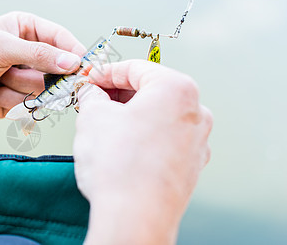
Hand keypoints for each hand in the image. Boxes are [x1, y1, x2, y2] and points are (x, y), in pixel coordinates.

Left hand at [0, 12, 85, 120]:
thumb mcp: (1, 47)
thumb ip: (39, 55)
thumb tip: (73, 62)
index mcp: (25, 29)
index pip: (61, 38)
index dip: (74, 52)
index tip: (82, 68)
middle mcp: (27, 53)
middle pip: (57, 69)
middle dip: (37, 74)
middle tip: (15, 72)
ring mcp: (22, 77)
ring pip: (43, 90)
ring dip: (18, 88)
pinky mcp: (16, 99)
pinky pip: (29, 105)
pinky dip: (9, 101)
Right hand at [73, 60, 212, 244]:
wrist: (134, 218)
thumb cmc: (120, 168)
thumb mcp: (93, 116)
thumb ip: (92, 95)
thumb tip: (91, 92)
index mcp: (177, 90)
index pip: (136, 68)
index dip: (106, 72)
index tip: (91, 79)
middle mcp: (195, 113)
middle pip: (150, 91)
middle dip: (118, 94)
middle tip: (93, 99)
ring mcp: (196, 141)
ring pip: (157, 116)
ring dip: (130, 115)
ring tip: (103, 123)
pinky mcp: (190, 164)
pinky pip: (163, 138)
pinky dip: (143, 135)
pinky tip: (120, 145)